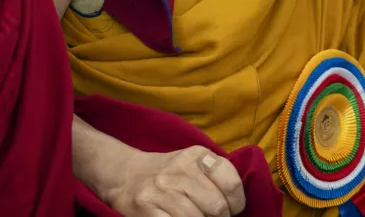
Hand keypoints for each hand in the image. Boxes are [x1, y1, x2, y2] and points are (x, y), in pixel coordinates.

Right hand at [106, 146, 246, 216]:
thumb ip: (217, 175)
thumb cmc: (169, 173)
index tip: (232, 209)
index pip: (232, 182)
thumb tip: (238, 203)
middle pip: (217, 207)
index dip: (237, 203)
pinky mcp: (147, 208)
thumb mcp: (194, 162)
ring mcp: (161, 190)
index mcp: (197, 155)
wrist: (125, 175)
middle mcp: (180, 170)